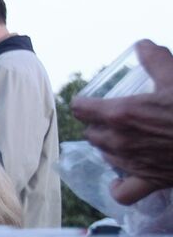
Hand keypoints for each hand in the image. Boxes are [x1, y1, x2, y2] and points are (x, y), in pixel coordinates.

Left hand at [71, 39, 172, 203]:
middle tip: (113, 116)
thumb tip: (142, 45)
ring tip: (122, 138)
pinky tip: (123, 175)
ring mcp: (131, 164)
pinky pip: (123, 191)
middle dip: (98, 124)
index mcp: (119, 114)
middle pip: (92, 133)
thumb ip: (156, 60)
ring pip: (104, 156)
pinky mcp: (148, 182)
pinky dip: (119, 185)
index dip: (84, 103)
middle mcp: (119, 141)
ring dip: (108, 147)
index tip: (91, 100)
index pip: (81, 108)